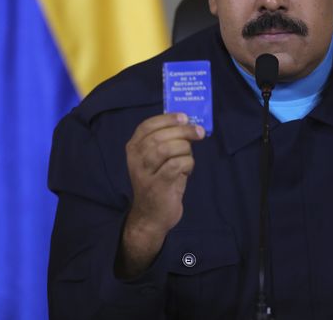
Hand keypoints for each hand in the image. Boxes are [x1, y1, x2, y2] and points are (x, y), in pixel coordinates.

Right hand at [116, 113, 203, 277]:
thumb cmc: (159, 183)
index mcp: (134, 148)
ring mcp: (144, 173)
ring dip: (185, 148)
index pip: (147, 126)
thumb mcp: (158, 160)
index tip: (184, 117)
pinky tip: (187, 170)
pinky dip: (187, 163)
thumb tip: (189, 124)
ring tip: (188, 157)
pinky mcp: (157, 186)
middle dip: (182, 131)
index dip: (167, 118)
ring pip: (166, 149)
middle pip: (158, 136)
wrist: (151, 216)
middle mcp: (135, 159)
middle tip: (198, 132)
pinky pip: (175, 165)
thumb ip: (168, 141)